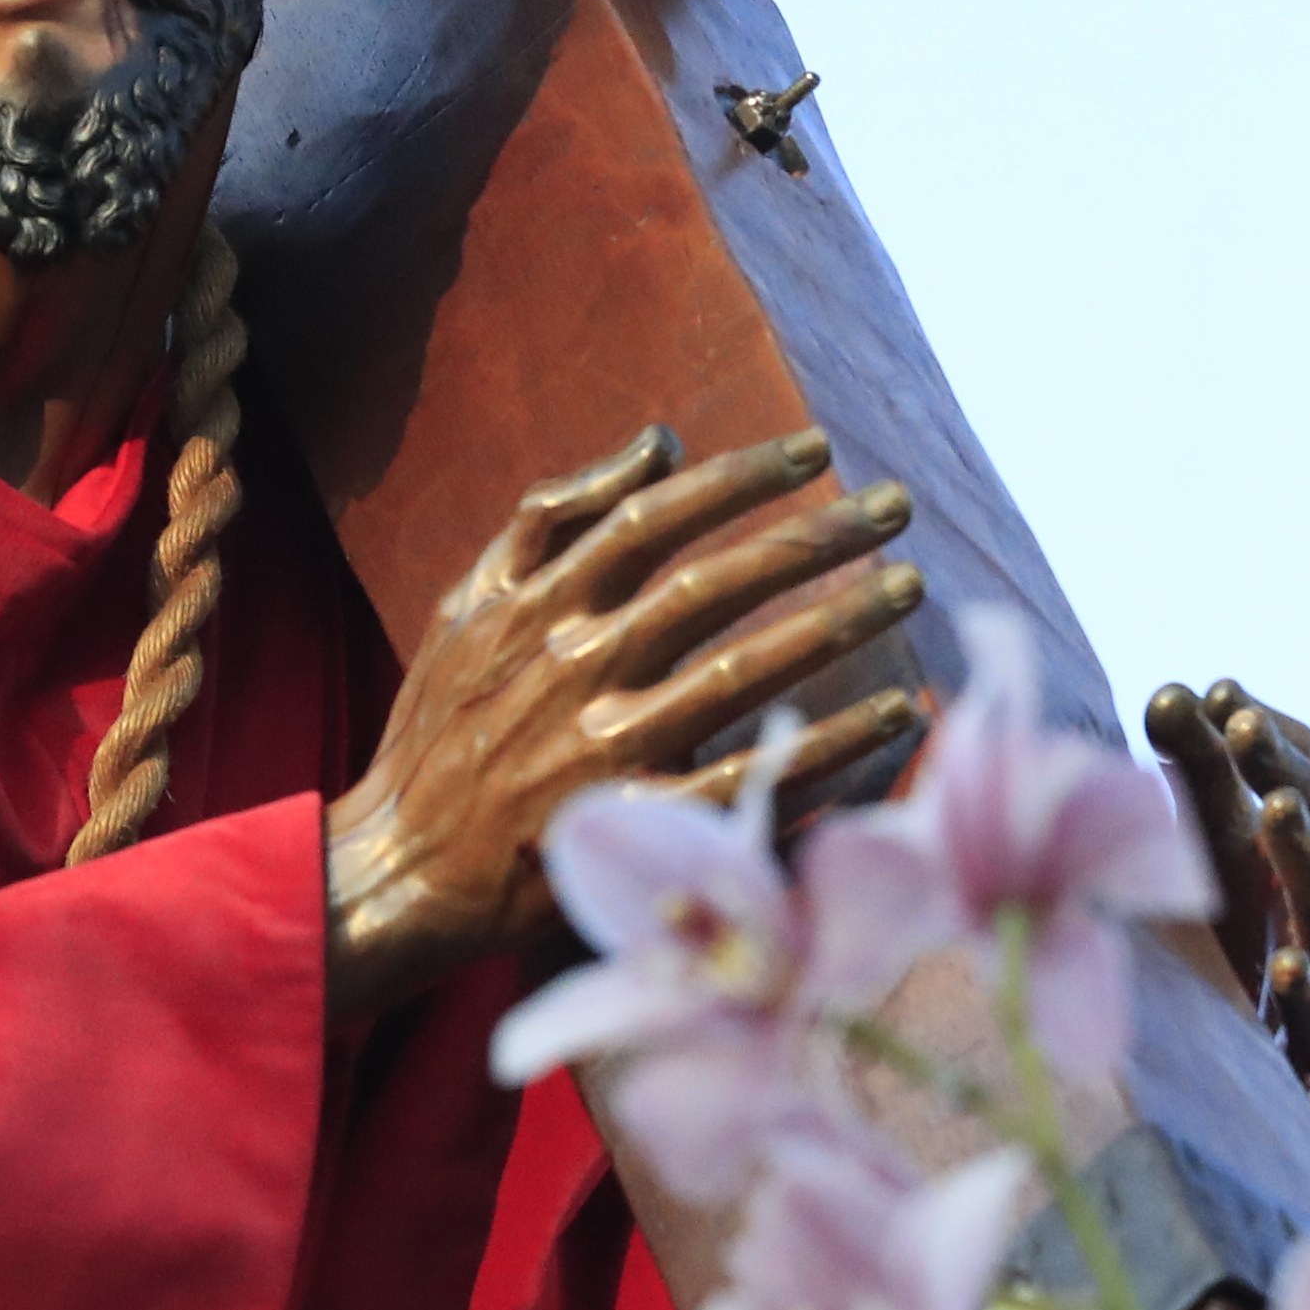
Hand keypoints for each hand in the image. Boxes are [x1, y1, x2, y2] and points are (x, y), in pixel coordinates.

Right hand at [324, 424, 928, 1031]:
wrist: (401, 867)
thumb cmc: (439, 724)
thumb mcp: (468, 601)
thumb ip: (555, 515)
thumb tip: (659, 443)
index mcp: (536, 606)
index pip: (653, 517)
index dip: (739, 478)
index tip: (816, 449)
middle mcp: (576, 667)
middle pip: (714, 584)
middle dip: (814, 538)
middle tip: (894, 506)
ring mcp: (607, 749)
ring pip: (742, 672)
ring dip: (834, 625)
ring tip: (909, 587)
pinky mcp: (635, 824)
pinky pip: (748, 779)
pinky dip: (826, 747)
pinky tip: (895, 715)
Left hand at [1141, 677, 1309, 1084]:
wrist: (1238, 1108)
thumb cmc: (1221, 965)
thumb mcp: (1206, 866)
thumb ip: (1193, 780)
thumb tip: (1175, 691)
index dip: (1287, 740)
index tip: (1223, 692)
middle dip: (1296, 777)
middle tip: (1240, 726)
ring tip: (1271, 807)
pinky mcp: (1309, 1069)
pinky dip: (1307, 997)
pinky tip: (1279, 965)